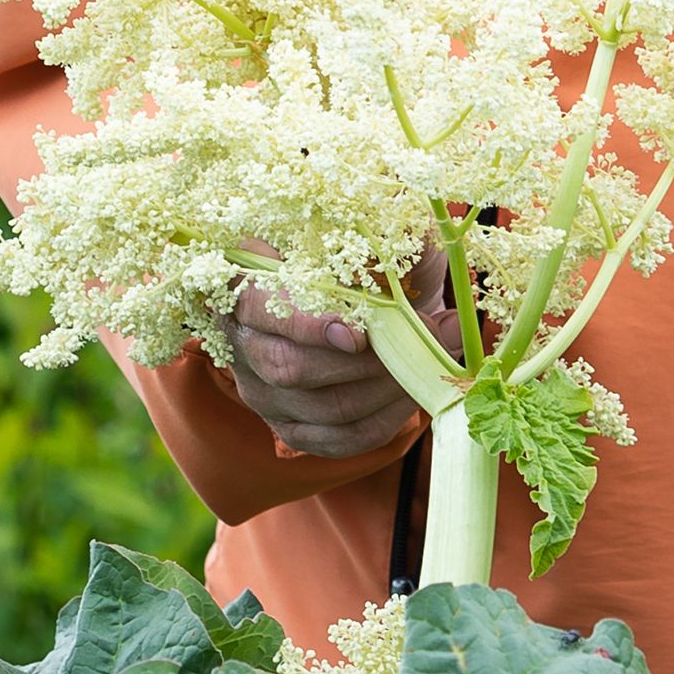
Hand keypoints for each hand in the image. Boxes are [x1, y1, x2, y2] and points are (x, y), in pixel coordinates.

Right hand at [223, 243, 457, 459]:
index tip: (358, 333)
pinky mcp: (292, 428)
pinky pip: (339, 438)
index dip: (305, 324)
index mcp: (247, 280)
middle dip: (364, 363)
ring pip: (320, 407)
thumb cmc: (370, 260)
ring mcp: (263, 390)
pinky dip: (385, 420)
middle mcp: (243, 340)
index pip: (256, 305)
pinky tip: (414, 394)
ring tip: (430, 363)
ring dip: (385, 389)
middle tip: (420, 342)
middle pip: (289, 367)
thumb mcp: (381, 235)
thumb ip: (393, 235)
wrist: (376, 301)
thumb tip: (422, 240)